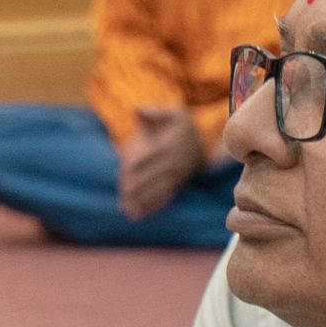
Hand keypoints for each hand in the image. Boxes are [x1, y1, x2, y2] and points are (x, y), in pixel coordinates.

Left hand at [118, 105, 204, 219]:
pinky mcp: (176, 187)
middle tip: (123, 192)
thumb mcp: (174, 113)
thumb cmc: (181, 126)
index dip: (138, 163)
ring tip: (126, 209)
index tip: (123, 169)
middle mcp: (175, 163)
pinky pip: (164, 199)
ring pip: (158, 190)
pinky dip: (150, 208)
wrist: (202, 143)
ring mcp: (176, 177)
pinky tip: (135, 216)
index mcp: (171, 145)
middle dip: (138, 185)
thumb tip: (137, 110)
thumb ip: (154, 112)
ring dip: (142, 200)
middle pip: (154, 176)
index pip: (152, 155)